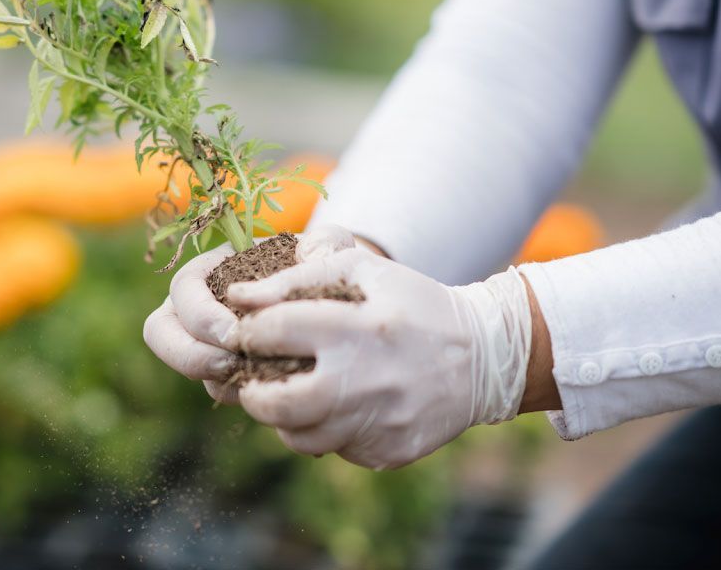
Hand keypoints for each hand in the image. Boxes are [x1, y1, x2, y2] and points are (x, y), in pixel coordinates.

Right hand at [142, 225, 357, 403]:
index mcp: (214, 266)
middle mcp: (199, 303)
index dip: (201, 315)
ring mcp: (208, 340)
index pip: (183, 289)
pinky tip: (269, 390)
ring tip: (250, 382)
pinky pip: (215, 387)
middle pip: (160, 331)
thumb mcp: (330, 248)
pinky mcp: (227, 371)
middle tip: (231, 364)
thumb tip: (304, 257)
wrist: (337, 304)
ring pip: (184, 364)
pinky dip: (237, 392)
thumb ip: (324, 242)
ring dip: (211, 377)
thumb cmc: (326, 267)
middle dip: (190, 353)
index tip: (236, 333)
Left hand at [226, 249, 533, 468]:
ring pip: (300, 437)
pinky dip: (325, 430)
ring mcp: (379, 422)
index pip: (274, 332)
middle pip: (278, 404)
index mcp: (357, 326)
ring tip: (291, 394)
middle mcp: (366, 380)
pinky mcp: (389, 451)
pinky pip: (335, 449)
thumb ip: (294, 278)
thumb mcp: (361, 269)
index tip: (247, 332)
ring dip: (284, 418)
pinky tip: (337, 407)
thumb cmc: (410, 303)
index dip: (249, 332)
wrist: (482, 357)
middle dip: (253, 393)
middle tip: (252, 382)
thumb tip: (238, 296)